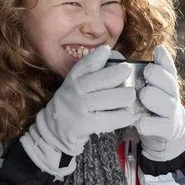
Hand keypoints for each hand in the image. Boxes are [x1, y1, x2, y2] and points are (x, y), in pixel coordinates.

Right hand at [20, 45, 135, 178]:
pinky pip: (107, 120)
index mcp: (71, 81)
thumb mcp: (74, 89)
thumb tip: (114, 62)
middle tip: (127, 71)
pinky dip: (120, 117)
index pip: (83, 66)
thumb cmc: (71, 108)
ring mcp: (77, 109)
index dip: (96, 57)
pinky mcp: (83, 126)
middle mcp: (73, 93)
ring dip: (122, 96)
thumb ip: (89, 77)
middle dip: (115, 73)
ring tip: (131, 95)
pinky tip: (128, 116)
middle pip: (96, 80)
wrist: (52, 134)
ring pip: (105, 99)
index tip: (107, 51)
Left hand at [136, 46, 184, 161]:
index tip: (157, 51)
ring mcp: (171, 115)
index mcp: (166, 85)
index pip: (169, 69)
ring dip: (155, 98)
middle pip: (170, 84)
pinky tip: (139, 122)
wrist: (163, 137)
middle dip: (159, 76)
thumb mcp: (145, 90)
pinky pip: (160, 127)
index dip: (164, 60)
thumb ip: (135, 75)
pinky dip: (149, 124)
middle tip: (147, 72)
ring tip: (144, 95)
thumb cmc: (148, 108)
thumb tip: (112, 55)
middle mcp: (171, 97)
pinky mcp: (167, 131)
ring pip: (167, 104)